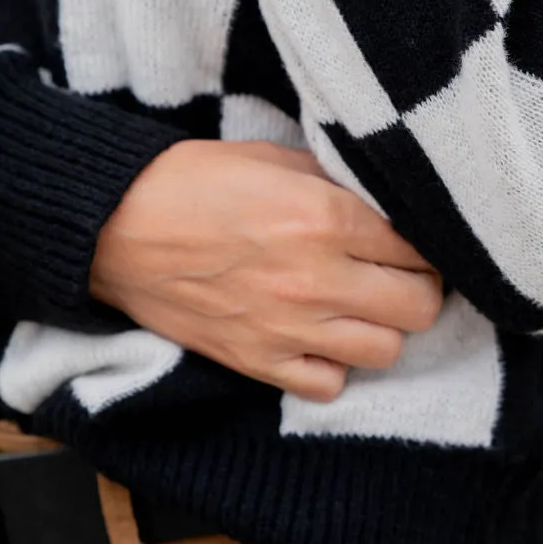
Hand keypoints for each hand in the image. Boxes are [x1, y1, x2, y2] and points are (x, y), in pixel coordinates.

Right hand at [91, 140, 442, 402]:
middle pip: (419, 305)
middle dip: (418, 286)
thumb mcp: (274, 158)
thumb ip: (336, 182)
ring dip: (382, 327)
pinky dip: (334, 366)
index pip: (420, 246)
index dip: (425, 241)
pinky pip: (329, 385)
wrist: (116, 226)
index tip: (414, 238)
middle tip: (397, 271)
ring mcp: (289, 327)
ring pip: (387, 350)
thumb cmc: (193, 181)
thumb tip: (384, 202)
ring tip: (361, 305)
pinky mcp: (258, 362)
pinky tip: (321, 336)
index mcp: (325, 217)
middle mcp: (317, 278)